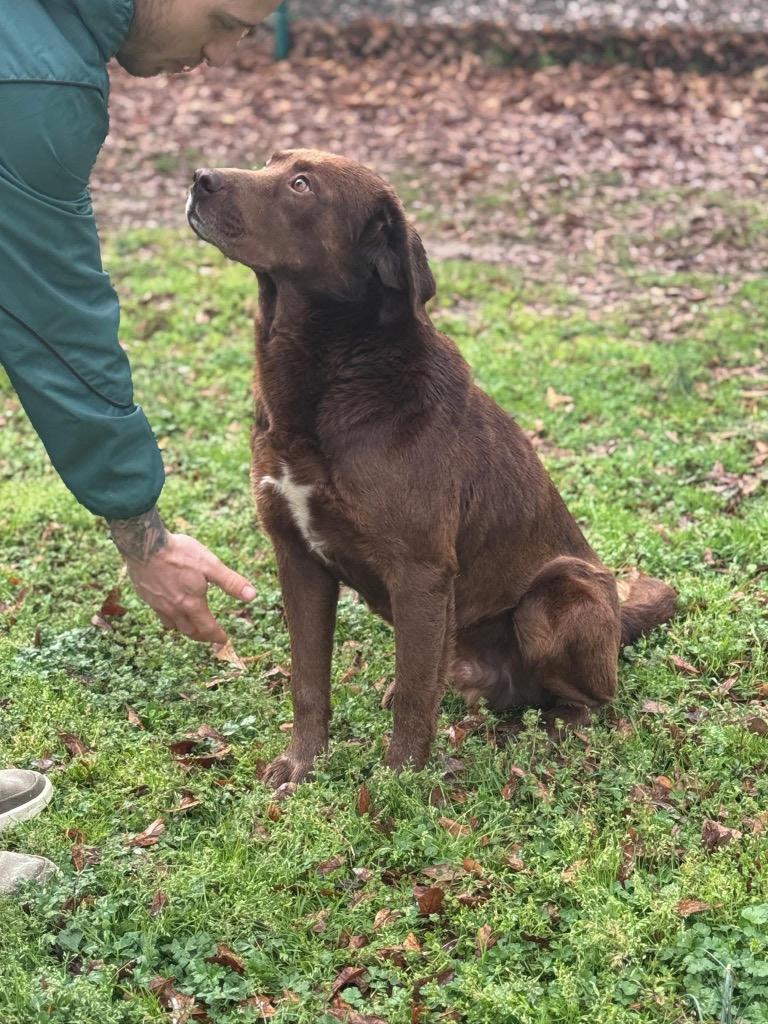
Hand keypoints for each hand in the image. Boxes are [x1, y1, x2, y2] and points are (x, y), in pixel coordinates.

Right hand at [108, 508, 255, 643]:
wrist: (144, 544)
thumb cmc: (179, 553)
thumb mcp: (211, 565)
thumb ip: (231, 582)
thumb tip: (252, 596)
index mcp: (192, 604)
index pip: (208, 628)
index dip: (218, 637)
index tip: (224, 641)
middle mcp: (174, 609)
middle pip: (190, 631)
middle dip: (202, 636)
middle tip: (210, 637)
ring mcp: (157, 604)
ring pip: (173, 625)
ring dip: (185, 629)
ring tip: (192, 626)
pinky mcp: (146, 595)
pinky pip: (159, 614)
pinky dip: (169, 618)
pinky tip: (171, 608)